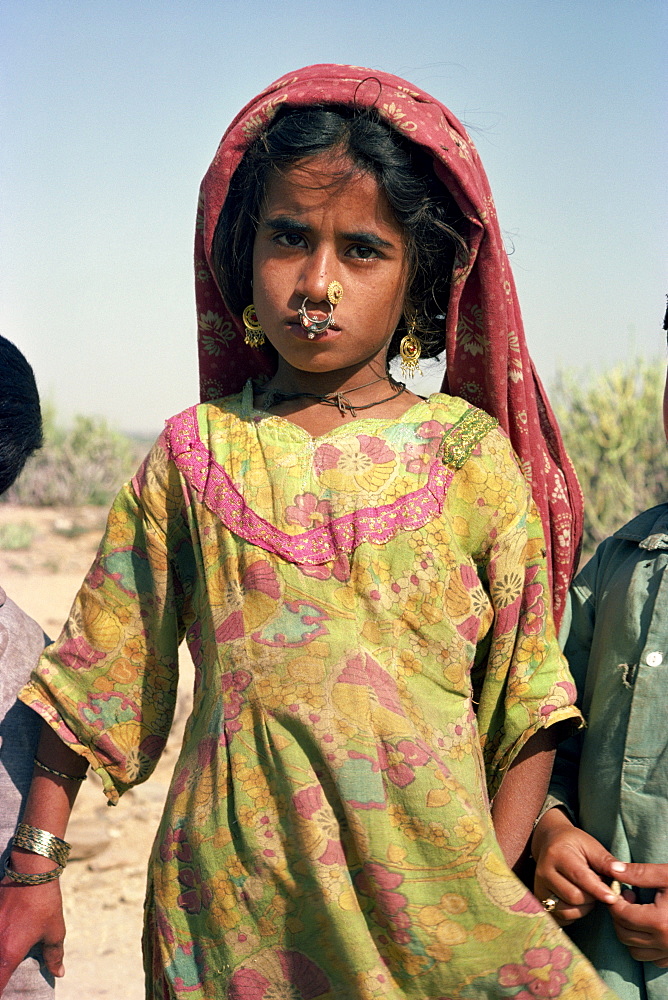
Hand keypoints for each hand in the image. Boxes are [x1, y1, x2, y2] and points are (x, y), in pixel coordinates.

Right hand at [0, 876, 64, 995]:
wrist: (30, 871)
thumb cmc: (44, 903)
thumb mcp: (54, 930)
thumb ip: (54, 955)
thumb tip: (59, 972)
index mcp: (9, 954)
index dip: (1, 994)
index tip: (4, 995)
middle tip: (6, 977)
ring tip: (6, 958)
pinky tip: (4, 935)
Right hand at [532, 807, 621, 925]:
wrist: (550, 842)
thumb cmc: (574, 844)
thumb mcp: (590, 845)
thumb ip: (605, 860)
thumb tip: (621, 873)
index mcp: (557, 854)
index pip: (580, 877)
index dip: (598, 890)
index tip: (613, 898)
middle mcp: (544, 872)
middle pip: (574, 897)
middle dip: (592, 897)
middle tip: (599, 887)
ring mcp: (539, 887)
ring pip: (568, 910)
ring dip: (584, 907)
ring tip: (588, 893)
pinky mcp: (539, 900)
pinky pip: (560, 917)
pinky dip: (574, 914)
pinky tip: (579, 902)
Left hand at [608, 862, 667, 966]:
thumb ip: (640, 873)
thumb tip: (613, 869)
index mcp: (660, 921)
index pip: (621, 915)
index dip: (615, 901)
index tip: (621, 890)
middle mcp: (665, 942)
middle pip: (624, 934)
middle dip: (619, 916)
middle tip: (629, 898)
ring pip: (635, 951)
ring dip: (630, 933)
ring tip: (639, 912)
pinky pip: (653, 959)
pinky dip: (645, 946)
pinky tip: (651, 926)